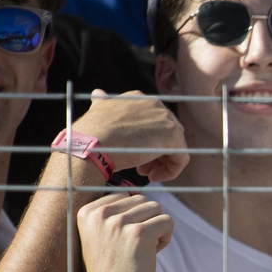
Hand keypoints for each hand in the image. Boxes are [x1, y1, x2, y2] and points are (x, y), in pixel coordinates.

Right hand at [65, 90, 187, 185]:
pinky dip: (170, 171)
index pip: (153, 122)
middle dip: (155, 153)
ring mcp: (166, 119)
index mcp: (139, 98)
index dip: (146, 140)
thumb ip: (103, 103)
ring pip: (174, 146)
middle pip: (166, 134)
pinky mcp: (173, 137)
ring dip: (161, 163)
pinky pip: (181, 158)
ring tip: (146, 173)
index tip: (133, 152)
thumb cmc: (90, 133)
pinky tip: (153, 177)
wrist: (90, 144)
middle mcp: (155, 104)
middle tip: (141, 168)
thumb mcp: (97, 111)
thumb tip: (98, 94)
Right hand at [76, 191, 172, 271]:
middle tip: (134, 247)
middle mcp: (100, 213)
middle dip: (146, 222)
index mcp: (87, 212)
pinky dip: (165, 238)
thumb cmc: (109, 270)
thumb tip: (140, 195)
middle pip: (142, 200)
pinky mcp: (139, 234)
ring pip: (157, 208)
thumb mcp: (101, 236)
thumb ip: (114, 214)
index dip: (132, 218)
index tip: (121, 241)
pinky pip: (167, 222)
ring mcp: (119, 223)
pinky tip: (151, 254)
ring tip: (141, 250)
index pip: (125, 195)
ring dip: (156, 229)